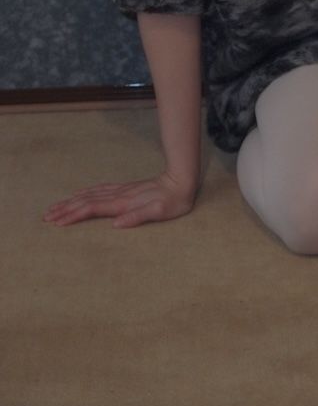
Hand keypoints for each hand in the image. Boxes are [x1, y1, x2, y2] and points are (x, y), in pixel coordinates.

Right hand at [42, 171, 197, 228]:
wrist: (182, 180)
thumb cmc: (173, 201)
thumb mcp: (160, 212)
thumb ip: (138, 217)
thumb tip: (116, 225)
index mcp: (124, 203)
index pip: (93, 209)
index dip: (74, 215)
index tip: (57, 222)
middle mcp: (119, 195)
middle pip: (86, 202)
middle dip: (65, 209)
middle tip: (46, 216)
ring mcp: (121, 191)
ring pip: (90, 195)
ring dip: (72, 201)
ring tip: (56, 206)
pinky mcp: (125, 189)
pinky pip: (99, 190)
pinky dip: (86, 193)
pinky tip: (79, 193)